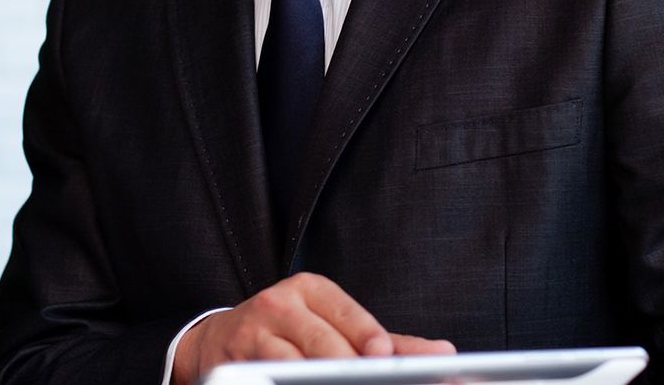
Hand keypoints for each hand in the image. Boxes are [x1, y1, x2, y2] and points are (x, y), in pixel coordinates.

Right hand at [171, 272, 454, 384]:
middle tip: (368, 378)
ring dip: (315, 379)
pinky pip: (265, 378)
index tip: (384, 355)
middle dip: (346, 366)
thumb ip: (388, 341)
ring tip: (334, 384)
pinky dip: (284, 384)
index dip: (365, 333)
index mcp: (310, 289)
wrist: (220, 340)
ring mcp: (253, 333)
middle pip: (321, 340)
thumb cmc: (293, 334)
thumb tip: (443, 353)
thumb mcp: (334, 325)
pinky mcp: (232, 362)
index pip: (344, 311)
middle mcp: (279, 303)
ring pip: (291, 363)